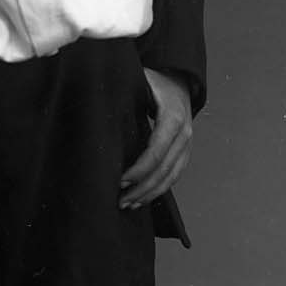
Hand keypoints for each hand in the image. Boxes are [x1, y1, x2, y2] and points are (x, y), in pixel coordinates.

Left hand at [119, 67, 192, 210]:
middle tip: (120, 200)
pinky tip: (142, 199)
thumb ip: (126, 92)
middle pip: (164, 169)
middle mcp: (184, 133)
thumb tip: (97, 103)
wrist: (179, 80)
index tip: (120, 180)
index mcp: (173, 116)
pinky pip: (175, 176)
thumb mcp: (141, 80)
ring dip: (150, 193)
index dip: (139, 169)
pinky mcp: (185, 152)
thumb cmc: (154, 81)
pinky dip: (159, 190)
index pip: (157, 150)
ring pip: (171, 177)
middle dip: (141, 187)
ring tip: (128, 204)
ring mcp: (187, 144)